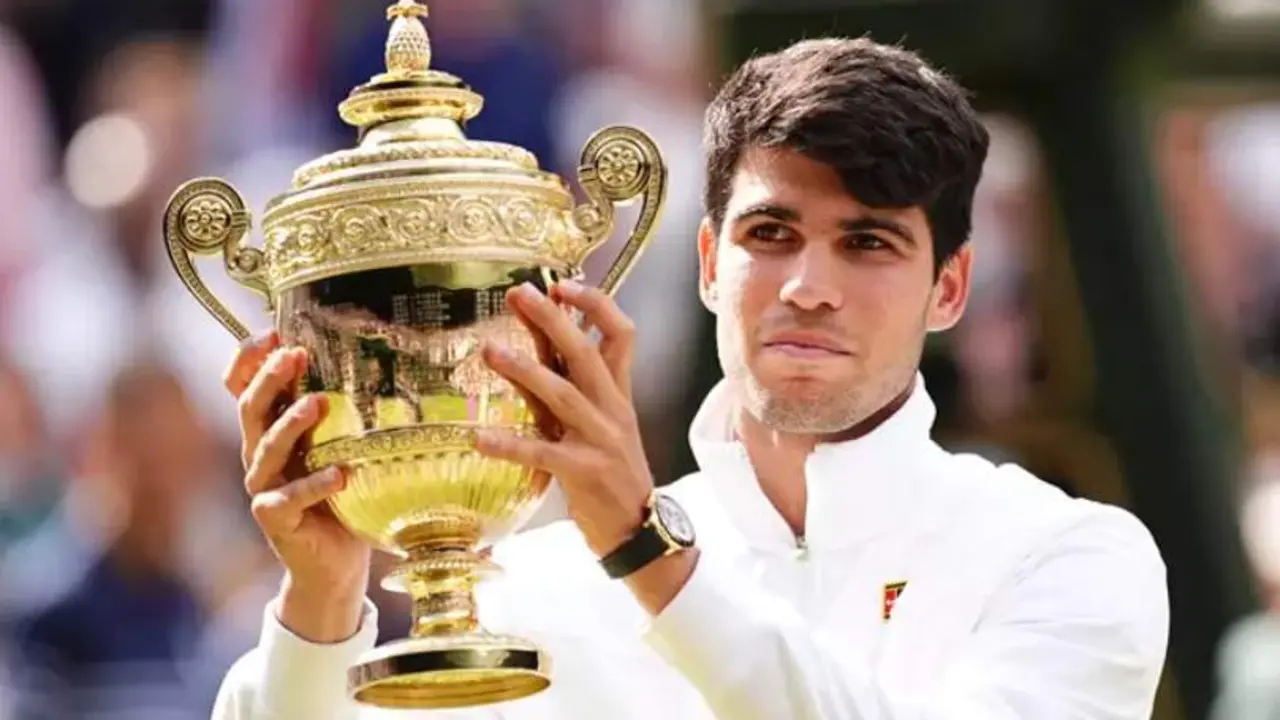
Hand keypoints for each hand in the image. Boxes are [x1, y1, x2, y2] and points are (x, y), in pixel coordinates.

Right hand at [225, 330, 369, 641]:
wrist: (335, 562)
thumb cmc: (341, 496)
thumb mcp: (339, 445)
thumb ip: (339, 412)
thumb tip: (368, 359)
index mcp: (271, 429)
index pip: (242, 386)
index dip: (248, 359)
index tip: (272, 331)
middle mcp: (260, 454)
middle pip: (250, 409)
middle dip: (270, 379)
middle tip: (295, 356)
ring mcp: (265, 487)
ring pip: (264, 449)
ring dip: (291, 424)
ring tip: (318, 403)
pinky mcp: (276, 520)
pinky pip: (287, 499)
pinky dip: (314, 485)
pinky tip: (341, 474)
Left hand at [476, 280, 653, 557]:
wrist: (638, 528)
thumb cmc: (611, 472)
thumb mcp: (597, 423)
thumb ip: (569, 386)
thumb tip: (537, 344)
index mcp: (618, 393)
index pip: (621, 334)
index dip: (595, 305)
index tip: (560, 286)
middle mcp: (612, 409)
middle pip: (586, 353)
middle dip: (553, 320)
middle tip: (519, 293)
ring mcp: (600, 440)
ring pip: (562, 395)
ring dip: (525, 370)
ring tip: (490, 351)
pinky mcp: (583, 472)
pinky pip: (542, 452)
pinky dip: (509, 444)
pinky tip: (478, 437)